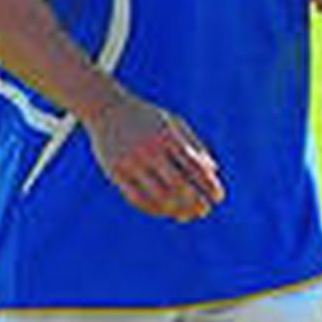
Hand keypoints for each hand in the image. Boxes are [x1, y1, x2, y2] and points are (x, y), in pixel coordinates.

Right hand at [84, 91, 223, 221]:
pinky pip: (137, 199)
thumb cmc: (144, 115)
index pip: (196, 169)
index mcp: (167, 136)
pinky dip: (153, 209)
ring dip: (176, 211)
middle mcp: (149, 150)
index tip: (218, 197)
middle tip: (204, 211)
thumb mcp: (171, 121)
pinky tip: (163, 210)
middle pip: (179, 186)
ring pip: (158, 197)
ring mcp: (130, 162)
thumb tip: (213, 171)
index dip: (210, 187)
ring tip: (185, 215)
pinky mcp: (115, 172)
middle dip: (196, 203)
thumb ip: (193, 143)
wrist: (103, 106)